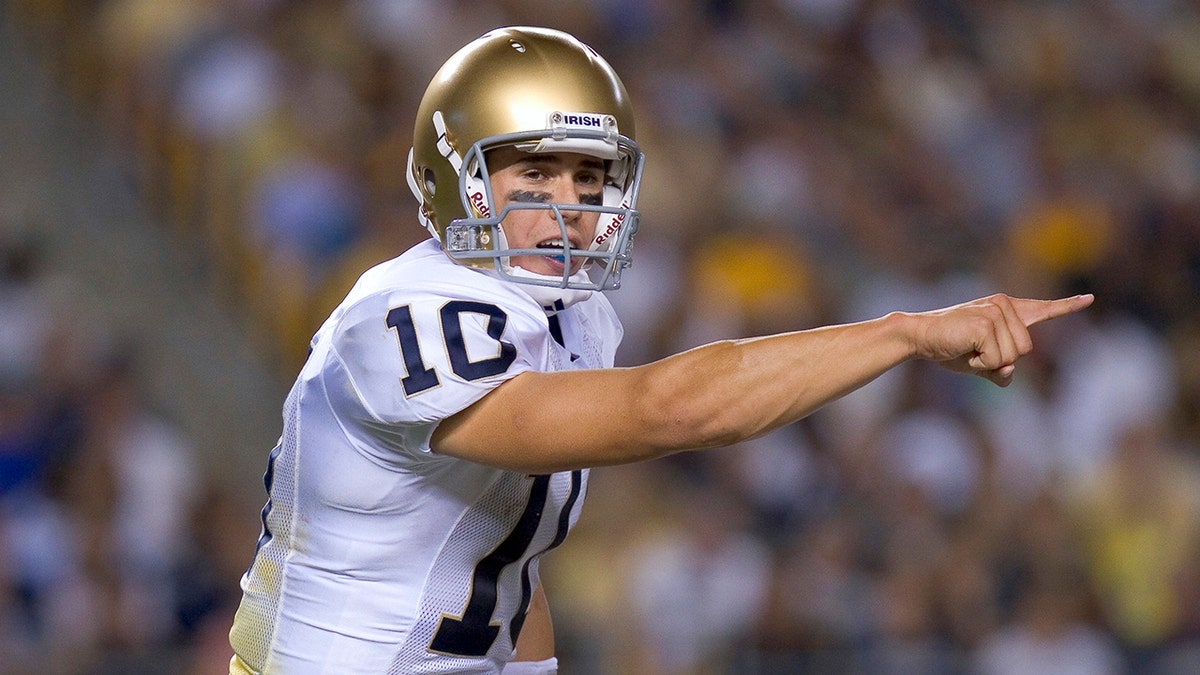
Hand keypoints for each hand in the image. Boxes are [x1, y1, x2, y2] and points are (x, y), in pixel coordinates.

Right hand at [910, 293, 1093, 385]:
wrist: (919, 337)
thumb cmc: (948, 348)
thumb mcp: (981, 363)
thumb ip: (1001, 370)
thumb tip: (1010, 372)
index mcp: (1006, 311)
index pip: (1042, 309)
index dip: (1067, 306)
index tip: (1090, 299)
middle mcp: (1004, 306)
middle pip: (1025, 349)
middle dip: (1001, 360)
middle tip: (974, 352)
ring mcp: (996, 312)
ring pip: (1012, 356)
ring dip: (988, 362)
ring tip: (967, 349)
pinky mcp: (986, 323)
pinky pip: (997, 359)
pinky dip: (980, 363)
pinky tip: (964, 349)